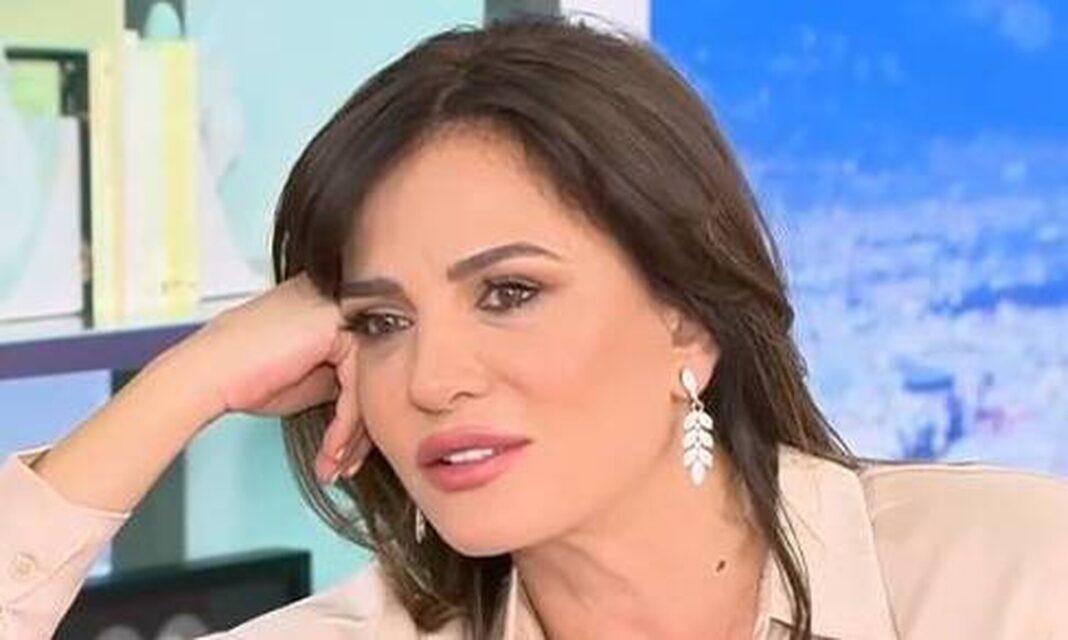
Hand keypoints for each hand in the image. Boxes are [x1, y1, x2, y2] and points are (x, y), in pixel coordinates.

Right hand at [182, 272, 370, 482]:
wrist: (208, 374)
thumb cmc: (247, 376)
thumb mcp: (312, 379)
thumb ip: (345, 378)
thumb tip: (375, 401)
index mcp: (335, 309)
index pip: (367, 365)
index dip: (360, 414)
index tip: (349, 450)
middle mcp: (342, 301)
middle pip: (374, 372)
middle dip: (361, 430)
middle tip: (346, 462)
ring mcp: (342, 307)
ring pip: (370, 380)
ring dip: (353, 434)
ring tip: (336, 462)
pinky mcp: (339, 323)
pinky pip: (357, 383)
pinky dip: (345, 424)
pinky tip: (331, 448)